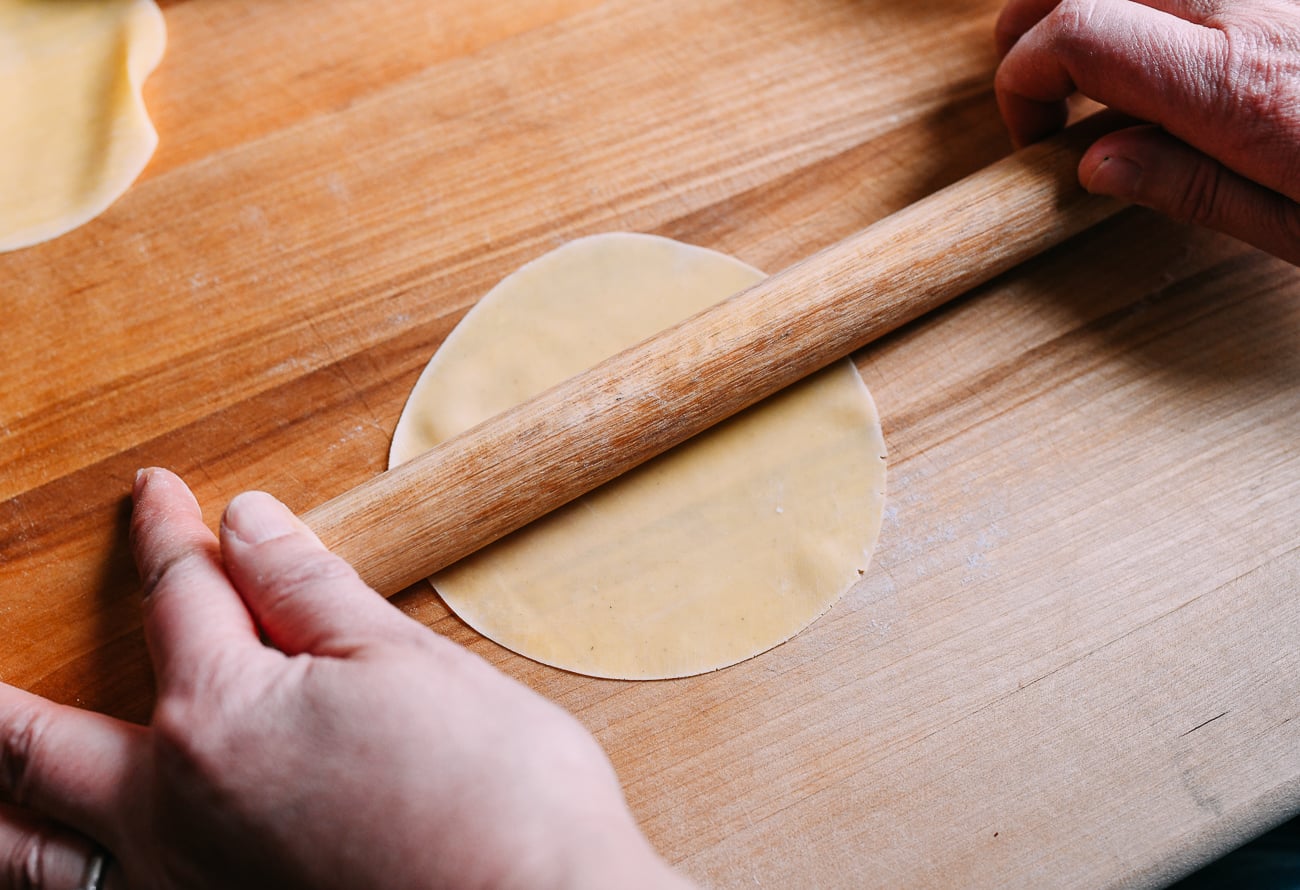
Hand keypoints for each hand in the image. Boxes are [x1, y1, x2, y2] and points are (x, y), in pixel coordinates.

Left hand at [0, 468, 691, 889]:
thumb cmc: (497, 799)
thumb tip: (247, 524)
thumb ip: (308, 593)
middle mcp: (172, 814)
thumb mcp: (406, 664)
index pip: (178, 596)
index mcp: (221, 719)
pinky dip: (61, 883)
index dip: (162, 535)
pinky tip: (72, 871)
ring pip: (33, 858)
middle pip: (34, 743)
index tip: (154, 499)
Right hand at [995, 0, 1299, 263]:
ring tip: (1080, 61)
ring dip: (1091, 11)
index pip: (1081, 33)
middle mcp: (1254, 11)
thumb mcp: (1297, 223)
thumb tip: (1096, 167)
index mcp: (1237, 86)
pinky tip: (1151, 47)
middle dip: (1035, 23)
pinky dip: (1147, 9)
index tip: (1034, 135)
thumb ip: (1195, 189)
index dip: (1025, 76)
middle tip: (1029, 80)